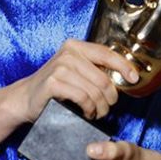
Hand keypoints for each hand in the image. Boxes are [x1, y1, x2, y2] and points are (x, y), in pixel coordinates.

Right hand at [13, 39, 139, 122]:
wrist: (27, 98)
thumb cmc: (56, 86)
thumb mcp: (75, 71)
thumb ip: (95, 68)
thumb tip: (125, 75)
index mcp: (75, 46)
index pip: (107, 54)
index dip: (124, 66)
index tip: (134, 78)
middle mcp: (68, 53)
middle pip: (104, 79)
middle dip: (110, 99)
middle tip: (106, 108)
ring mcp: (59, 67)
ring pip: (95, 91)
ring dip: (99, 107)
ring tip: (95, 113)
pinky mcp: (53, 83)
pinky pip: (83, 98)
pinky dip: (88, 110)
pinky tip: (86, 113)